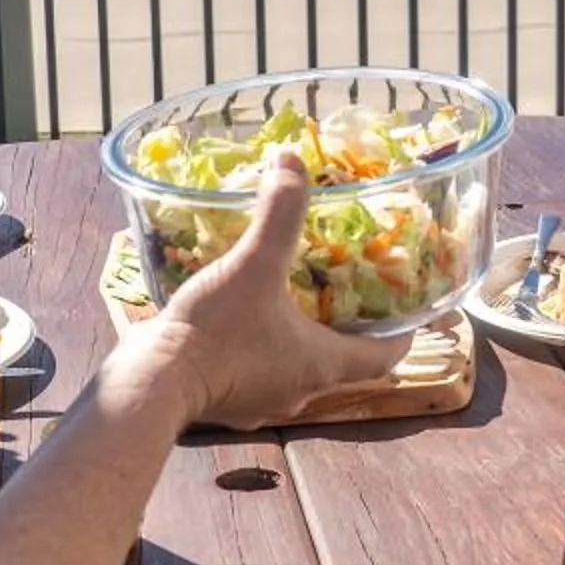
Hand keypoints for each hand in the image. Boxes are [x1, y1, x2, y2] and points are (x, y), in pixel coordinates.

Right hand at [129, 152, 403, 430]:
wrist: (151, 381)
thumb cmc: (216, 331)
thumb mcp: (252, 263)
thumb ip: (279, 212)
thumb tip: (292, 162)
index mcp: (323, 364)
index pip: (386, 356)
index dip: (404, 332)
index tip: (413, 310)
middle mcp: (302, 390)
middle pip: (343, 360)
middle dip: (348, 325)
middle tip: (347, 286)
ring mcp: (264, 402)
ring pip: (299, 368)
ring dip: (302, 337)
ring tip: (294, 296)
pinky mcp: (230, 402)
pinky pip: (259, 374)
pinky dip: (262, 348)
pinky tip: (244, 319)